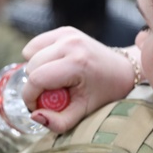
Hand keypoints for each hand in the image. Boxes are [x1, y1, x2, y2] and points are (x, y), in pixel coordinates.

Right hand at [20, 27, 137, 132]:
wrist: (122, 70)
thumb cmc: (104, 93)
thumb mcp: (84, 113)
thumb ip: (59, 122)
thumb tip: (34, 115)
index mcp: (78, 63)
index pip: (37, 79)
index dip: (30, 97)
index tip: (37, 107)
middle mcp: (71, 43)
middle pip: (31, 67)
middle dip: (35, 86)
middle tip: (51, 95)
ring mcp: (67, 34)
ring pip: (29, 54)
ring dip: (36, 71)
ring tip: (55, 80)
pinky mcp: (64, 30)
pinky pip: (35, 45)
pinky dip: (38, 57)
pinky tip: (55, 67)